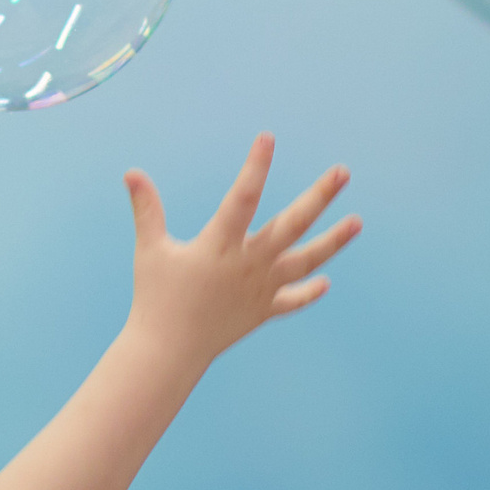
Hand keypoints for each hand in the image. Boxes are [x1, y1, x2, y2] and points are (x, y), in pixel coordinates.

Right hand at [123, 138, 359, 383]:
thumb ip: (147, 209)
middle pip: (292, 224)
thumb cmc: (155, 297)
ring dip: (333, 241)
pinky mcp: (262, 311)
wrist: (168, 351)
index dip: (256, 166)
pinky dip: (308, 291)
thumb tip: (131, 172)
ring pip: (306, 260)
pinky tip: (325, 281)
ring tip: (357, 221)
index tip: (267, 138)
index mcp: (220, 245)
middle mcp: (249, 264)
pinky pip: (292, 300)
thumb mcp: (149, 249)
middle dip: (320, 196)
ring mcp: (261, 289)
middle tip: (343, 172)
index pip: (244, 197)